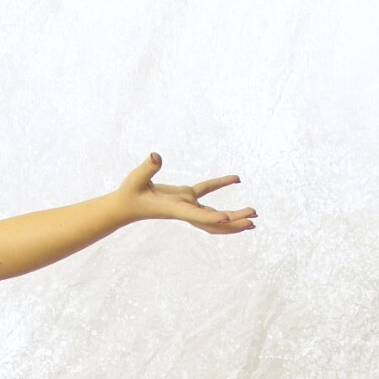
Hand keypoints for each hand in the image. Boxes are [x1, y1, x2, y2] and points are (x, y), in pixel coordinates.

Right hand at [117, 154, 256, 233]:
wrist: (125, 206)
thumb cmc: (129, 194)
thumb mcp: (135, 179)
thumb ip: (146, 169)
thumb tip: (155, 156)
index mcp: (174, 208)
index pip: (196, 215)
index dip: (211, 218)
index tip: (227, 218)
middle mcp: (184, 210)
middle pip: (213, 222)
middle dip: (232, 222)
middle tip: (252, 218)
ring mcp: (187, 204)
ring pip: (214, 216)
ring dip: (233, 218)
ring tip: (253, 219)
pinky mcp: (186, 196)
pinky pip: (207, 193)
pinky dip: (220, 185)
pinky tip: (236, 179)